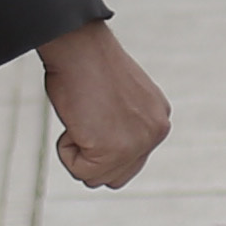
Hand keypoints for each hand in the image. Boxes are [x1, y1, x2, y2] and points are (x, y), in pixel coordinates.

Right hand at [41, 22, 169, 186]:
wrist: (80, 47)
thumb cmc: (88, 62)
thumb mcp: (120, 97)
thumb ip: (124, 122)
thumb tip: (109, 142)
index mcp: (159, 118)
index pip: (131, 158)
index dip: (103, 145)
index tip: (95, 115)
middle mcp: (156, 132)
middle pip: (117, 176)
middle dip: (93, 157)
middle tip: (86, 119)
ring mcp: (138, 143)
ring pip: (96, 178)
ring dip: (79, 153)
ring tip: (82, 116)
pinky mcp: (114, 150)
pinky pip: (80, 170)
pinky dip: (66, 149)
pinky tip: (76, 118)